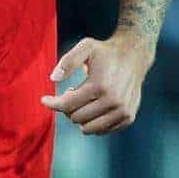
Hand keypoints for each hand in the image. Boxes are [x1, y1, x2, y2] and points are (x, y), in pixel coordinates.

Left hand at [40, 34, 154, 134]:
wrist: (134, 56)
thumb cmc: (106, 52)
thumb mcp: (86, 47)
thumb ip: (68, 61)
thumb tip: (53, 79)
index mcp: (99, 85)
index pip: (68, 104)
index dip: (53, 103)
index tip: (44, 100)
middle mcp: (113, 101)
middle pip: (76, 118)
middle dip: (68, 107)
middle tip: (72, 92)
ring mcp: (122, 111)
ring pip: (88, 129)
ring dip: (80, 117)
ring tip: (83, 100)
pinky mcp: (128, 118)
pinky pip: (102, 131)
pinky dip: (94, 123)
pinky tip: (94, 107)